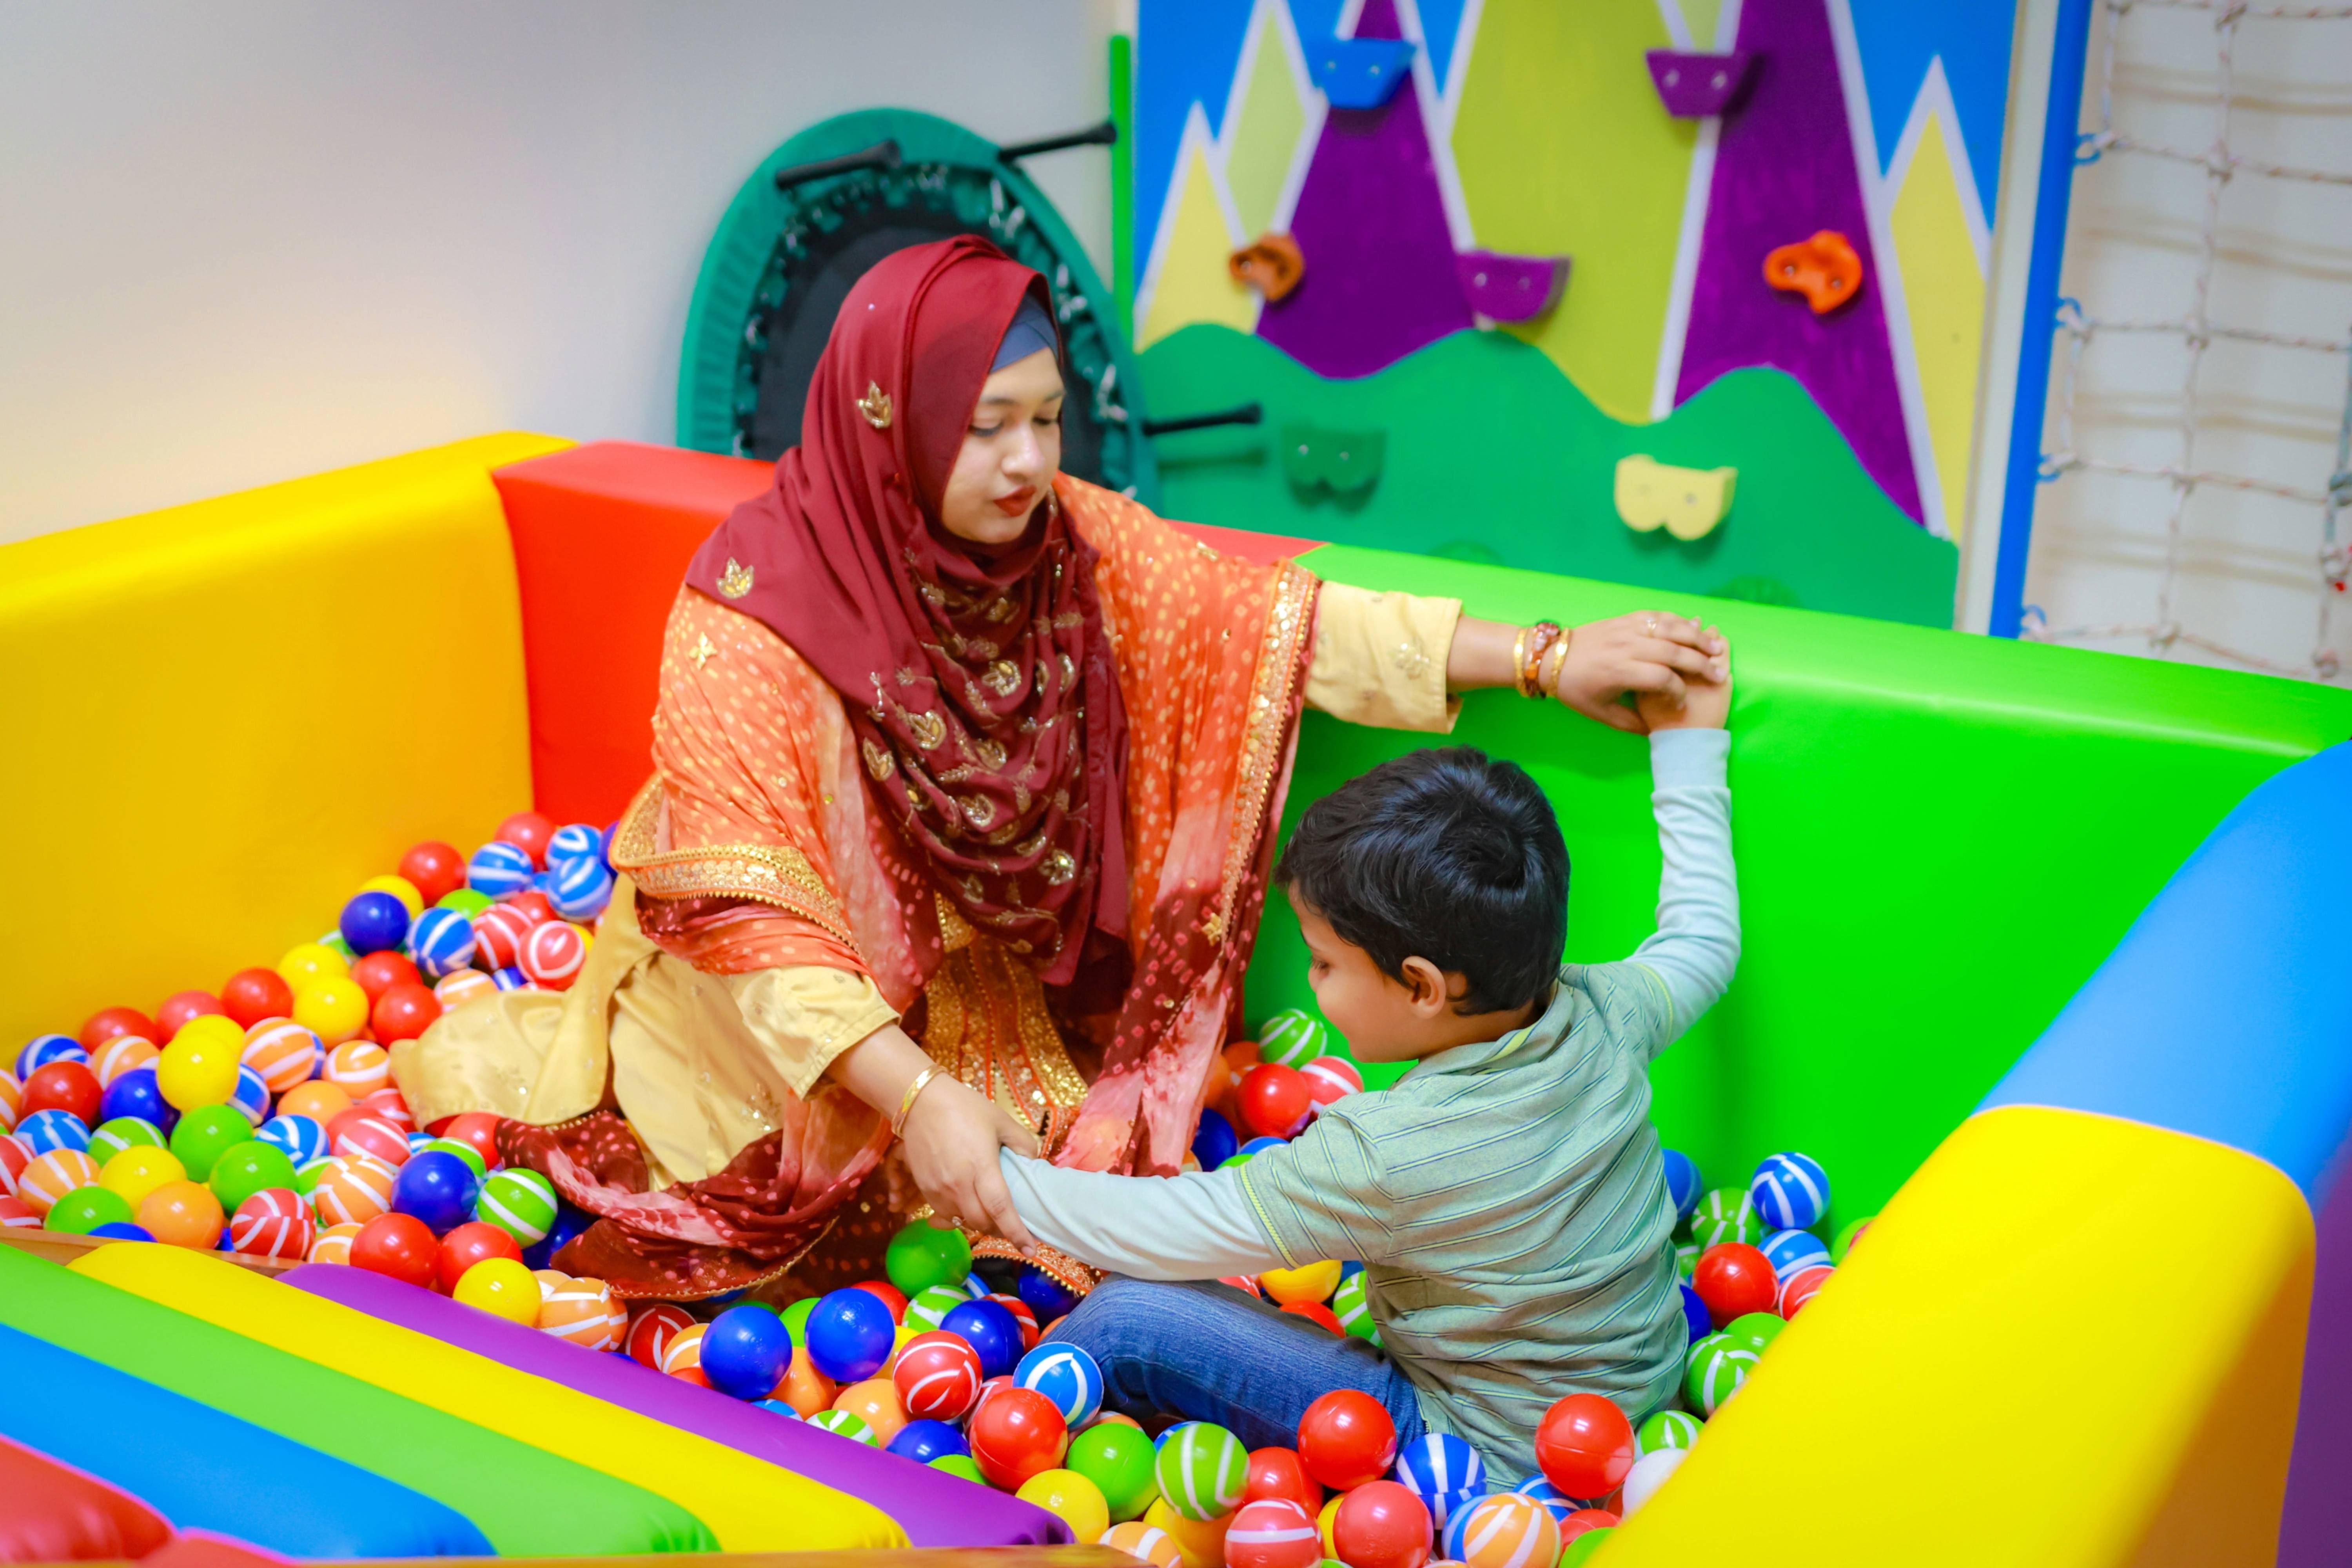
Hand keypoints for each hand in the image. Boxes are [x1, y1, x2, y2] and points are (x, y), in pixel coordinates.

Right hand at [897, 1071, 1041, 1248]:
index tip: (1030, 1251)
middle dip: (999, 1231)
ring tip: (991, 1217)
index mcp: (982, 1167)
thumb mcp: (1002, 1120)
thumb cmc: (965, 1107)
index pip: (1001, 1209)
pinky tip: (968, 1205)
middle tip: (1012, 1229)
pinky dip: (959, 1215)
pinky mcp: (924, 1188)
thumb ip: (1022, 1144)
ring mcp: (938, 1189)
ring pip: (961, 1221)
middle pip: (981, 1223)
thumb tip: (1032, 1164)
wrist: (920, 1101)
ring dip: (978, 1224)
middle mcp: (958, 1184)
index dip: (1017, 1233)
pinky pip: (944, 1213)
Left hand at [1552, 612, 1725, 733]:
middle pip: (1674, 651)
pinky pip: (1659, 615)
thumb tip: (1657, 732)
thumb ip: (1632, 723)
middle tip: (1719, 674)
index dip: (1678, 692)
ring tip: (1717, 647)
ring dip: (1697, 637)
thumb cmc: (1575, 688)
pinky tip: (1694, 629)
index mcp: (1619, 671)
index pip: (1662, 678)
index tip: (1682, 703)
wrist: (1552, 656)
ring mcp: (1627, 628)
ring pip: (1671, 627)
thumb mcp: (1600, 713)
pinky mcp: (1626, 618)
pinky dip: (1679, 621)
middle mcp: (1626, 646)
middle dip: (1700, 664)